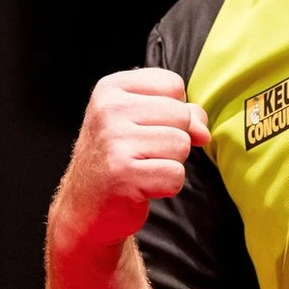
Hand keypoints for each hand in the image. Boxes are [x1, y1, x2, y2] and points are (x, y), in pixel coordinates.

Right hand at [49, 67, 210, 250]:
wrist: (85, 205)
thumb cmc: (120, 157)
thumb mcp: (144, 121)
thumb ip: (182, 112)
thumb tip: (203, 132)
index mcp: (111, 88)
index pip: (173, 84)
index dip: (173, 109)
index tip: (146, 127)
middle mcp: (108, 110)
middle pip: (182, 115)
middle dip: (174, 139)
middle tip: (143, 153)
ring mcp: (113, 141)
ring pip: (182, 144)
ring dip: (170, 162)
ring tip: (142, 168)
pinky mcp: (122, 174)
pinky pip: (176, 175)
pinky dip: (167, 186)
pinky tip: (142, 186)